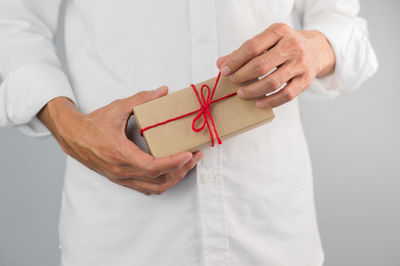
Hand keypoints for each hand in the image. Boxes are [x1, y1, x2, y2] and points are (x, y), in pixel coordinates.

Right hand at [38, 87, 202, 195]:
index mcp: (120, 154)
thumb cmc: (93, 124)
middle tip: (195, 157)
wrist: (72, 137)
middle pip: (158, 180)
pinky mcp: (121, 180)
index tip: (189, 154)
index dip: (174, 163)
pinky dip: (162, 183)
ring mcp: (121, 178)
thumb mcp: (117, 108)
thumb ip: (141, 99)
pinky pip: (146, 188)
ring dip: (174, 179)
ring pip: (154, 188)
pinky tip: (172, 172)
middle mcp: (121, 171)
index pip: (153, 167)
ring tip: (187, 165)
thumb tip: (163, 91)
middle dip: (181, 170)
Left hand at [217, 23, 334, 107]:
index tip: (225, 70)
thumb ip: (244, 51)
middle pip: (261, 65)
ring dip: (253, 91)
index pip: (252, 47)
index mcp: (279, 32)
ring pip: (272, 82)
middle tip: (233, 82)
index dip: (235, 60)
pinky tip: (259, 103)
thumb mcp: (267, 41)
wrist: (317, 49)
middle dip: (242, 76)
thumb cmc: (285, 46)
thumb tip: (221, 64)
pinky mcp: (305, 80)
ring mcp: (300, 64)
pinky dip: (270, 101)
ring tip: (242, 93)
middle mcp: (292, 46)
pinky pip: (286, 95)